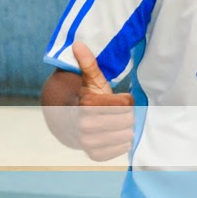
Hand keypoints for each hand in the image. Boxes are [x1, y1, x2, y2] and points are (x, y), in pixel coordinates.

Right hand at [73, 42, 134, 161]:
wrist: (69, 121)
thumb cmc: (86, 97)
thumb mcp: (89, 79)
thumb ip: (88, 63)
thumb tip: (78, 44)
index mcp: (87, 104)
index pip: (126, 103)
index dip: (127, 99)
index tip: (121, 98)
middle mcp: (85, 125)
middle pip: (127, 120)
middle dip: (127, 114)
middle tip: (120, 112)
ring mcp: (88, 142)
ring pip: (125, 135)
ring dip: (125, 129)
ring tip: (117, 123)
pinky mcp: (93, 154)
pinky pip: (118, 150)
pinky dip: (121, 143)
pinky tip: (115, 135)